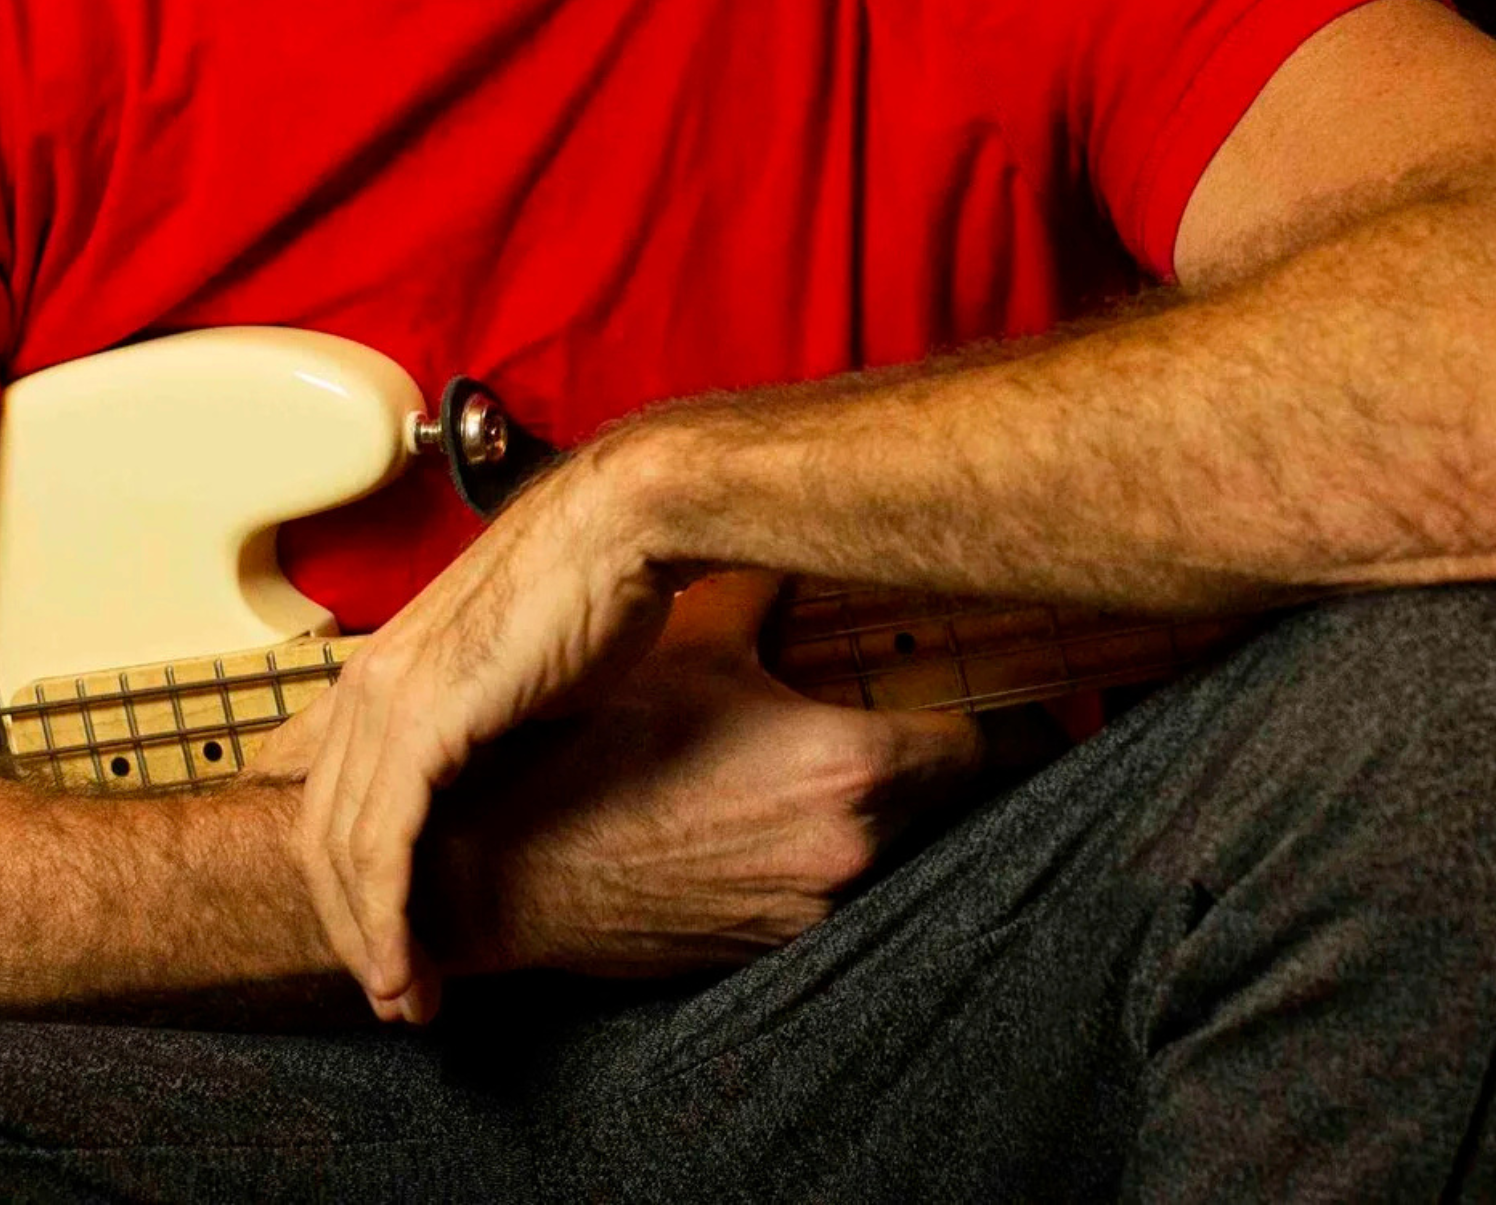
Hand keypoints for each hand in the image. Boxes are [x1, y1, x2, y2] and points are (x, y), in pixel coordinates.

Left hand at [294, 444, 677, 1021]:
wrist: (624, 522)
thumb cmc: (592, 583)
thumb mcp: (519, 668)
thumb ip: (484, 720)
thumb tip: (498, 773)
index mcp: (385, 667)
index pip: (321, 787)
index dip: (336, 873)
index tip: (371, 936)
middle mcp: (368, 681)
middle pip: (318, 833)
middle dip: (347, 927)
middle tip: (394, 993)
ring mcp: (388, 697)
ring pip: (342, 851)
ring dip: (369, 941)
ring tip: (405, 1002)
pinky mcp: (425, 718)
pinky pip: (383, 843)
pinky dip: (387, 918)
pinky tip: (407, 970)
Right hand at [422, 572, 985, 977]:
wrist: (511, 868)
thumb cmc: (598, 748)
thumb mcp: (691, 647)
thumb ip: (761, 593)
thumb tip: (791, 542)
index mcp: (850, 769)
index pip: (985, 745)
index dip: (979, 711)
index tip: (954, 686)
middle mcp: (854, 853)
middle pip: (950, 806)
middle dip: (925, 760)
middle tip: (889, 712)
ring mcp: (819, 915)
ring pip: (897, 854)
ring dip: (878, 814)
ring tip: (815, 765)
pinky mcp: (778, 953)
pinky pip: (838, 897)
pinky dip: (822, 858)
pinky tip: (765, 817)